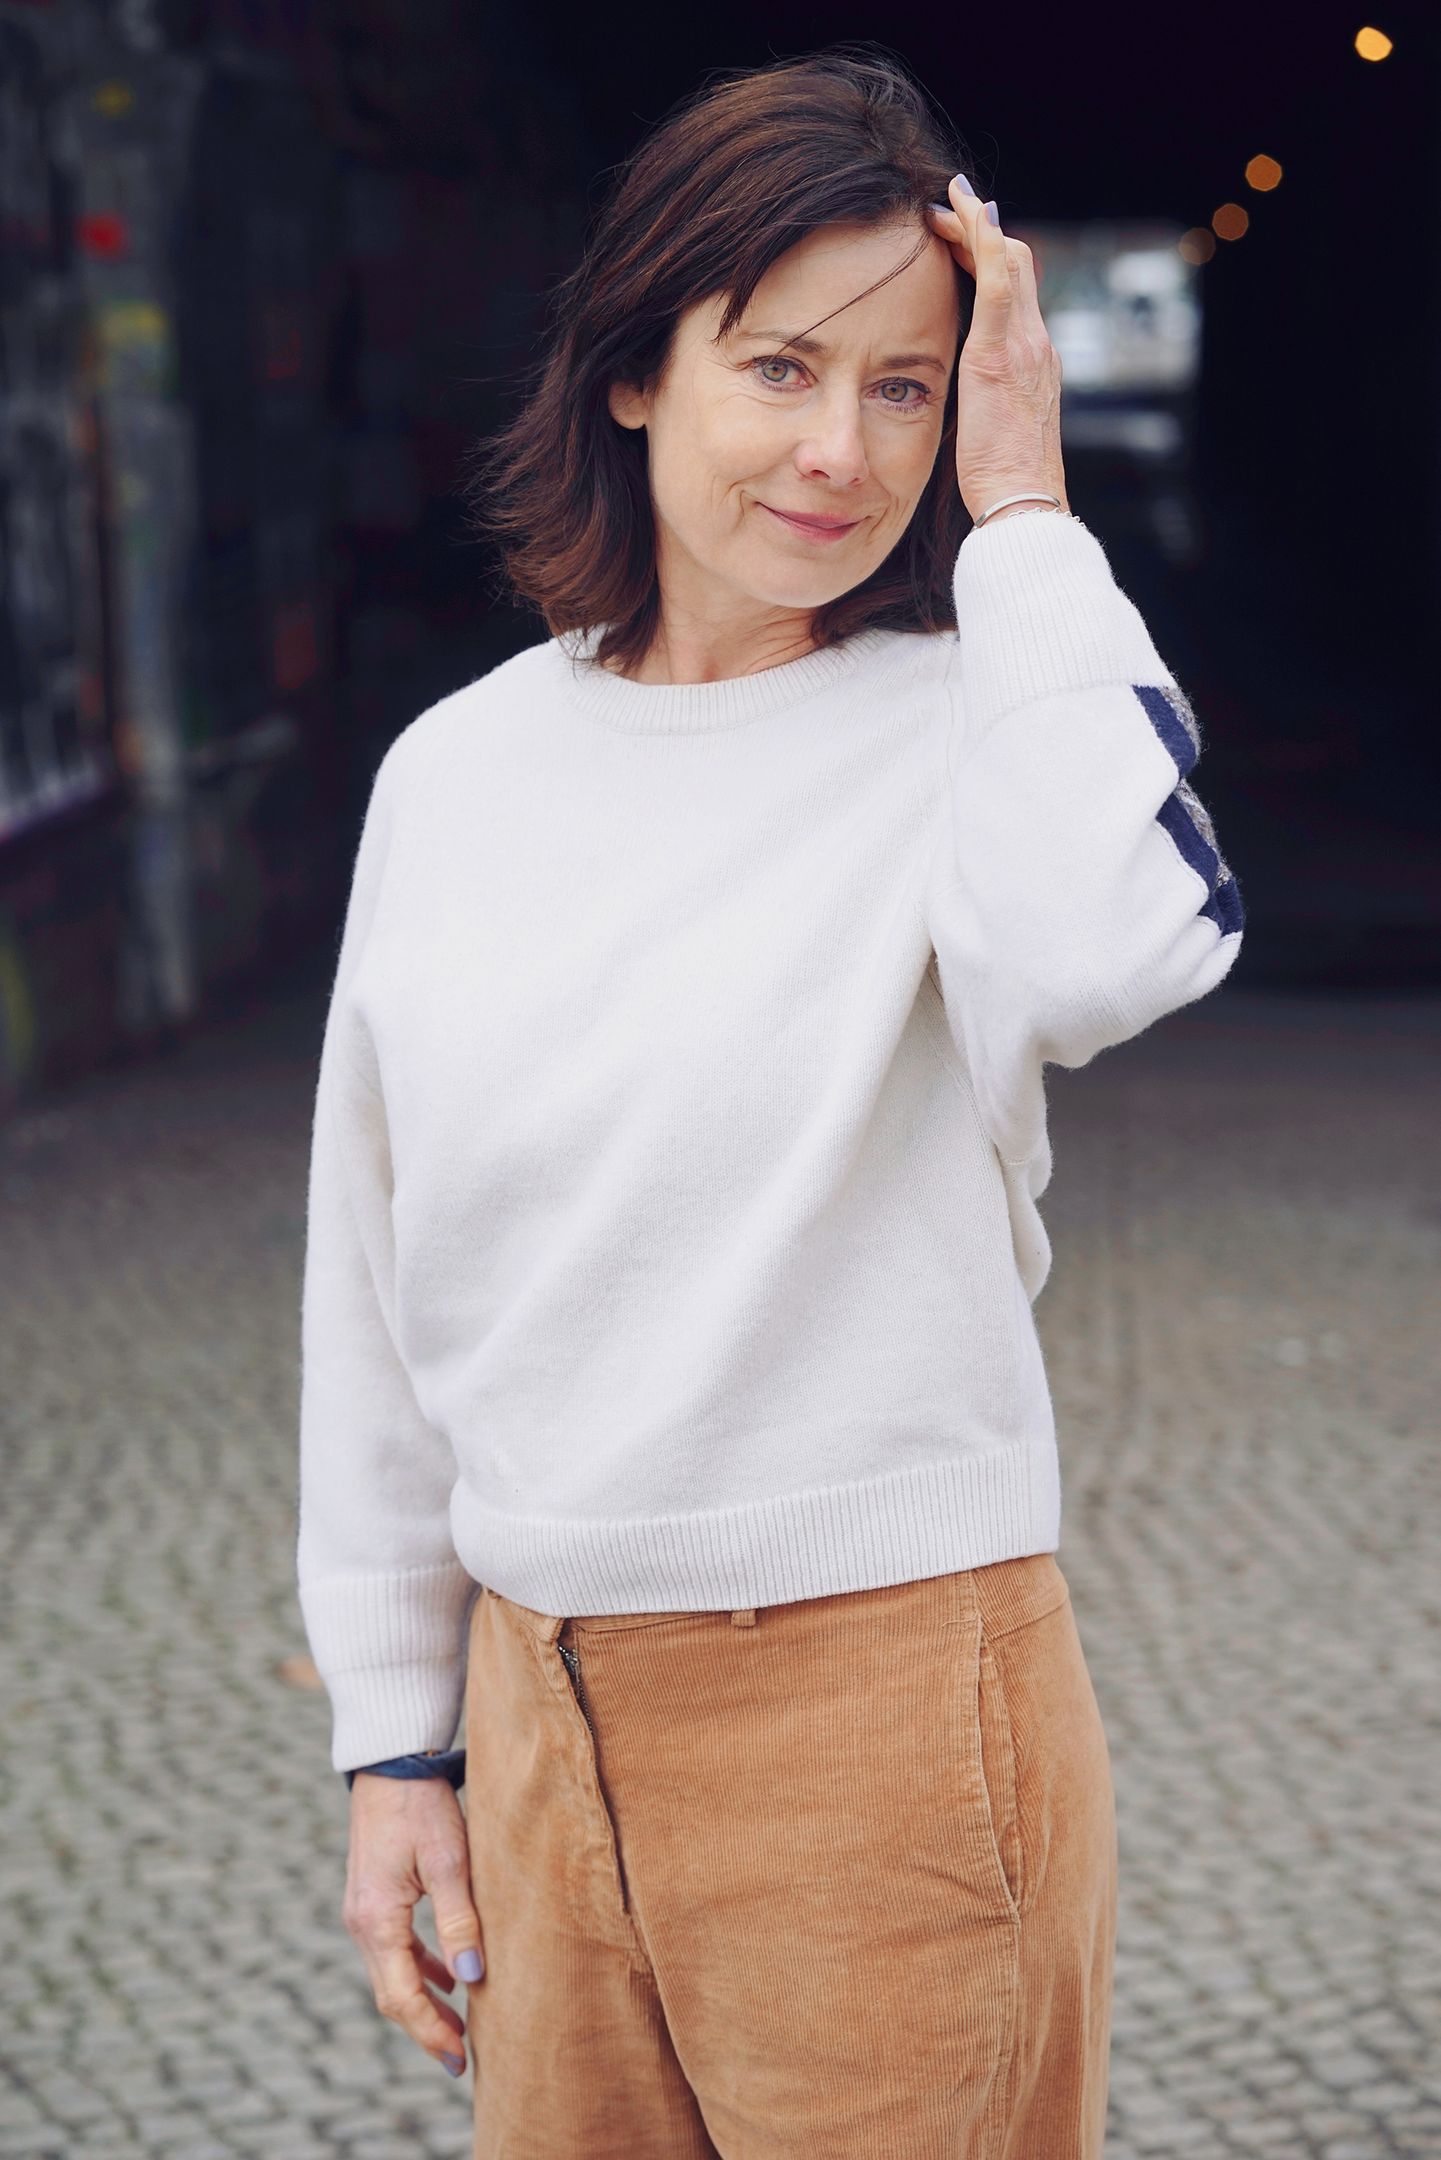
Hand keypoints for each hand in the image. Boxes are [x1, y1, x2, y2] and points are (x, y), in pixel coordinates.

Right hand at [342, 1773, 485, 2077]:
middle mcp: (361, 1922)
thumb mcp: (448, 1859)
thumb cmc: (422, 1805)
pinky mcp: (372, 1897)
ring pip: (391, 1973)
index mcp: (376, 1920)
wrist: (391, 1761)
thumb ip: (459, 1917)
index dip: (430, 2032)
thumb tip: (472, 1976)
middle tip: (463, 2057)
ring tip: (459, 2026)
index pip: (401, 1997)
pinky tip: (446, 1977)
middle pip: (391, 1994)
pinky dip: (418, 1969)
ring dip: (422, 2002)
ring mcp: (362, 1910)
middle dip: (425, 2028)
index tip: (460, 2058)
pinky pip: (392, 1948)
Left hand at [926, 183, 1067, 527]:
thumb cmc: (1003, 479)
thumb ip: (985, 398)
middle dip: (979, 231)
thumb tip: (968, 393)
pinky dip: (982, 243)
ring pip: (1009, 260)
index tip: (958, 238)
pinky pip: (999, 283)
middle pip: (1017, 263)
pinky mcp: (1001, 354)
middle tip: (941, 212)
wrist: (1022, 502)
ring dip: (973, 227)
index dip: (989, 256)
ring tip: (940, 206)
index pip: (1017, 290)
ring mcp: (1025, 345)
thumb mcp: (994, 428)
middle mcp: (1037, 343)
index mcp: (1035, 360)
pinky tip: (962, 215)